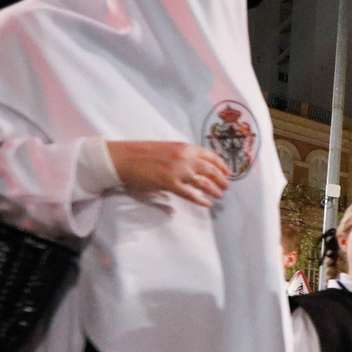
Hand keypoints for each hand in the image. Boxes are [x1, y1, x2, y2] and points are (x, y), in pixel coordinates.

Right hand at [108, 141, 229, 207]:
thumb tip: (195, 165)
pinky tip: (207, 204)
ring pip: (204, 182)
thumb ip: (183, 155)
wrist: (124, 158)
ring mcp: (178, 171)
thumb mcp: (167, 148)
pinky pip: (191, 194)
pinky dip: (201, 200)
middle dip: (222, 179)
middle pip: (211, 170)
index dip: (222, 165)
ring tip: (220, 195)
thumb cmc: (143, 153)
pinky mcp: (169, 183)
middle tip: (226, 186)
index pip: (210, 155)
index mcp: (184, 147)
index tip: (228, 172)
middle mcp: (184, 157)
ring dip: (215, 190)